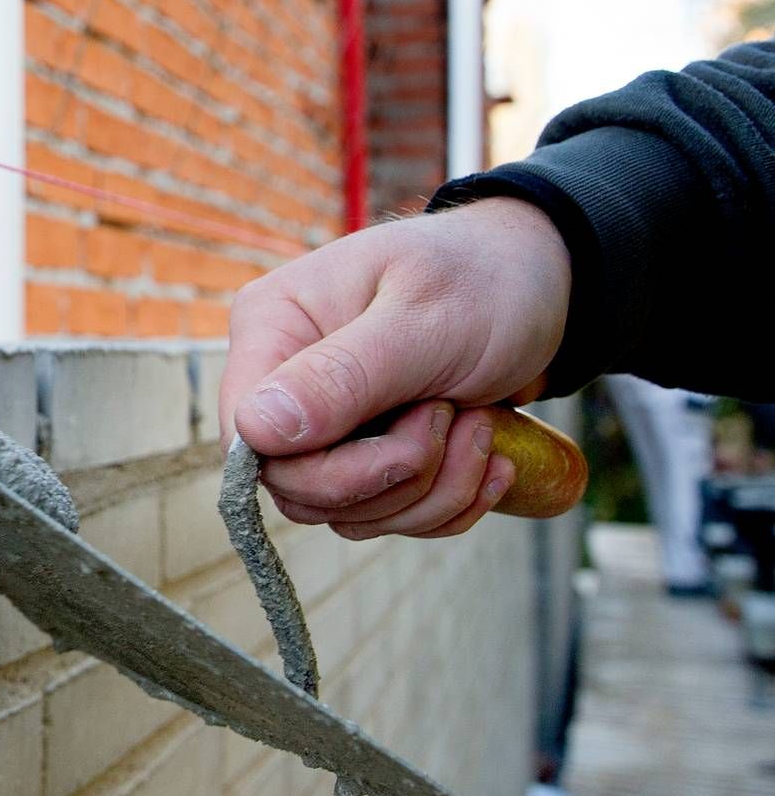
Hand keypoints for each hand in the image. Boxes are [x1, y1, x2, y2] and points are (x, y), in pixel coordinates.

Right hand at [217, 198, 571, 538]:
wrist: (544, 285)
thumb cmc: (482, 279)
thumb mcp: (423, 321)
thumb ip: (341, 375)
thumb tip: (255, 429)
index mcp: (272, 326)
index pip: (251, 436)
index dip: (325, 468)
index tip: (416, 435)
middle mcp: (283, 378)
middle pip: (298, 487)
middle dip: (395, 477)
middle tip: (454, 418)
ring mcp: (323, 424)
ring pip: (345, 512)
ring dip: (430, 492)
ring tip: (480, 426)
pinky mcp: (364, 455)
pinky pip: (384, 516)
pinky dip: (446, 503)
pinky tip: (489, 458)